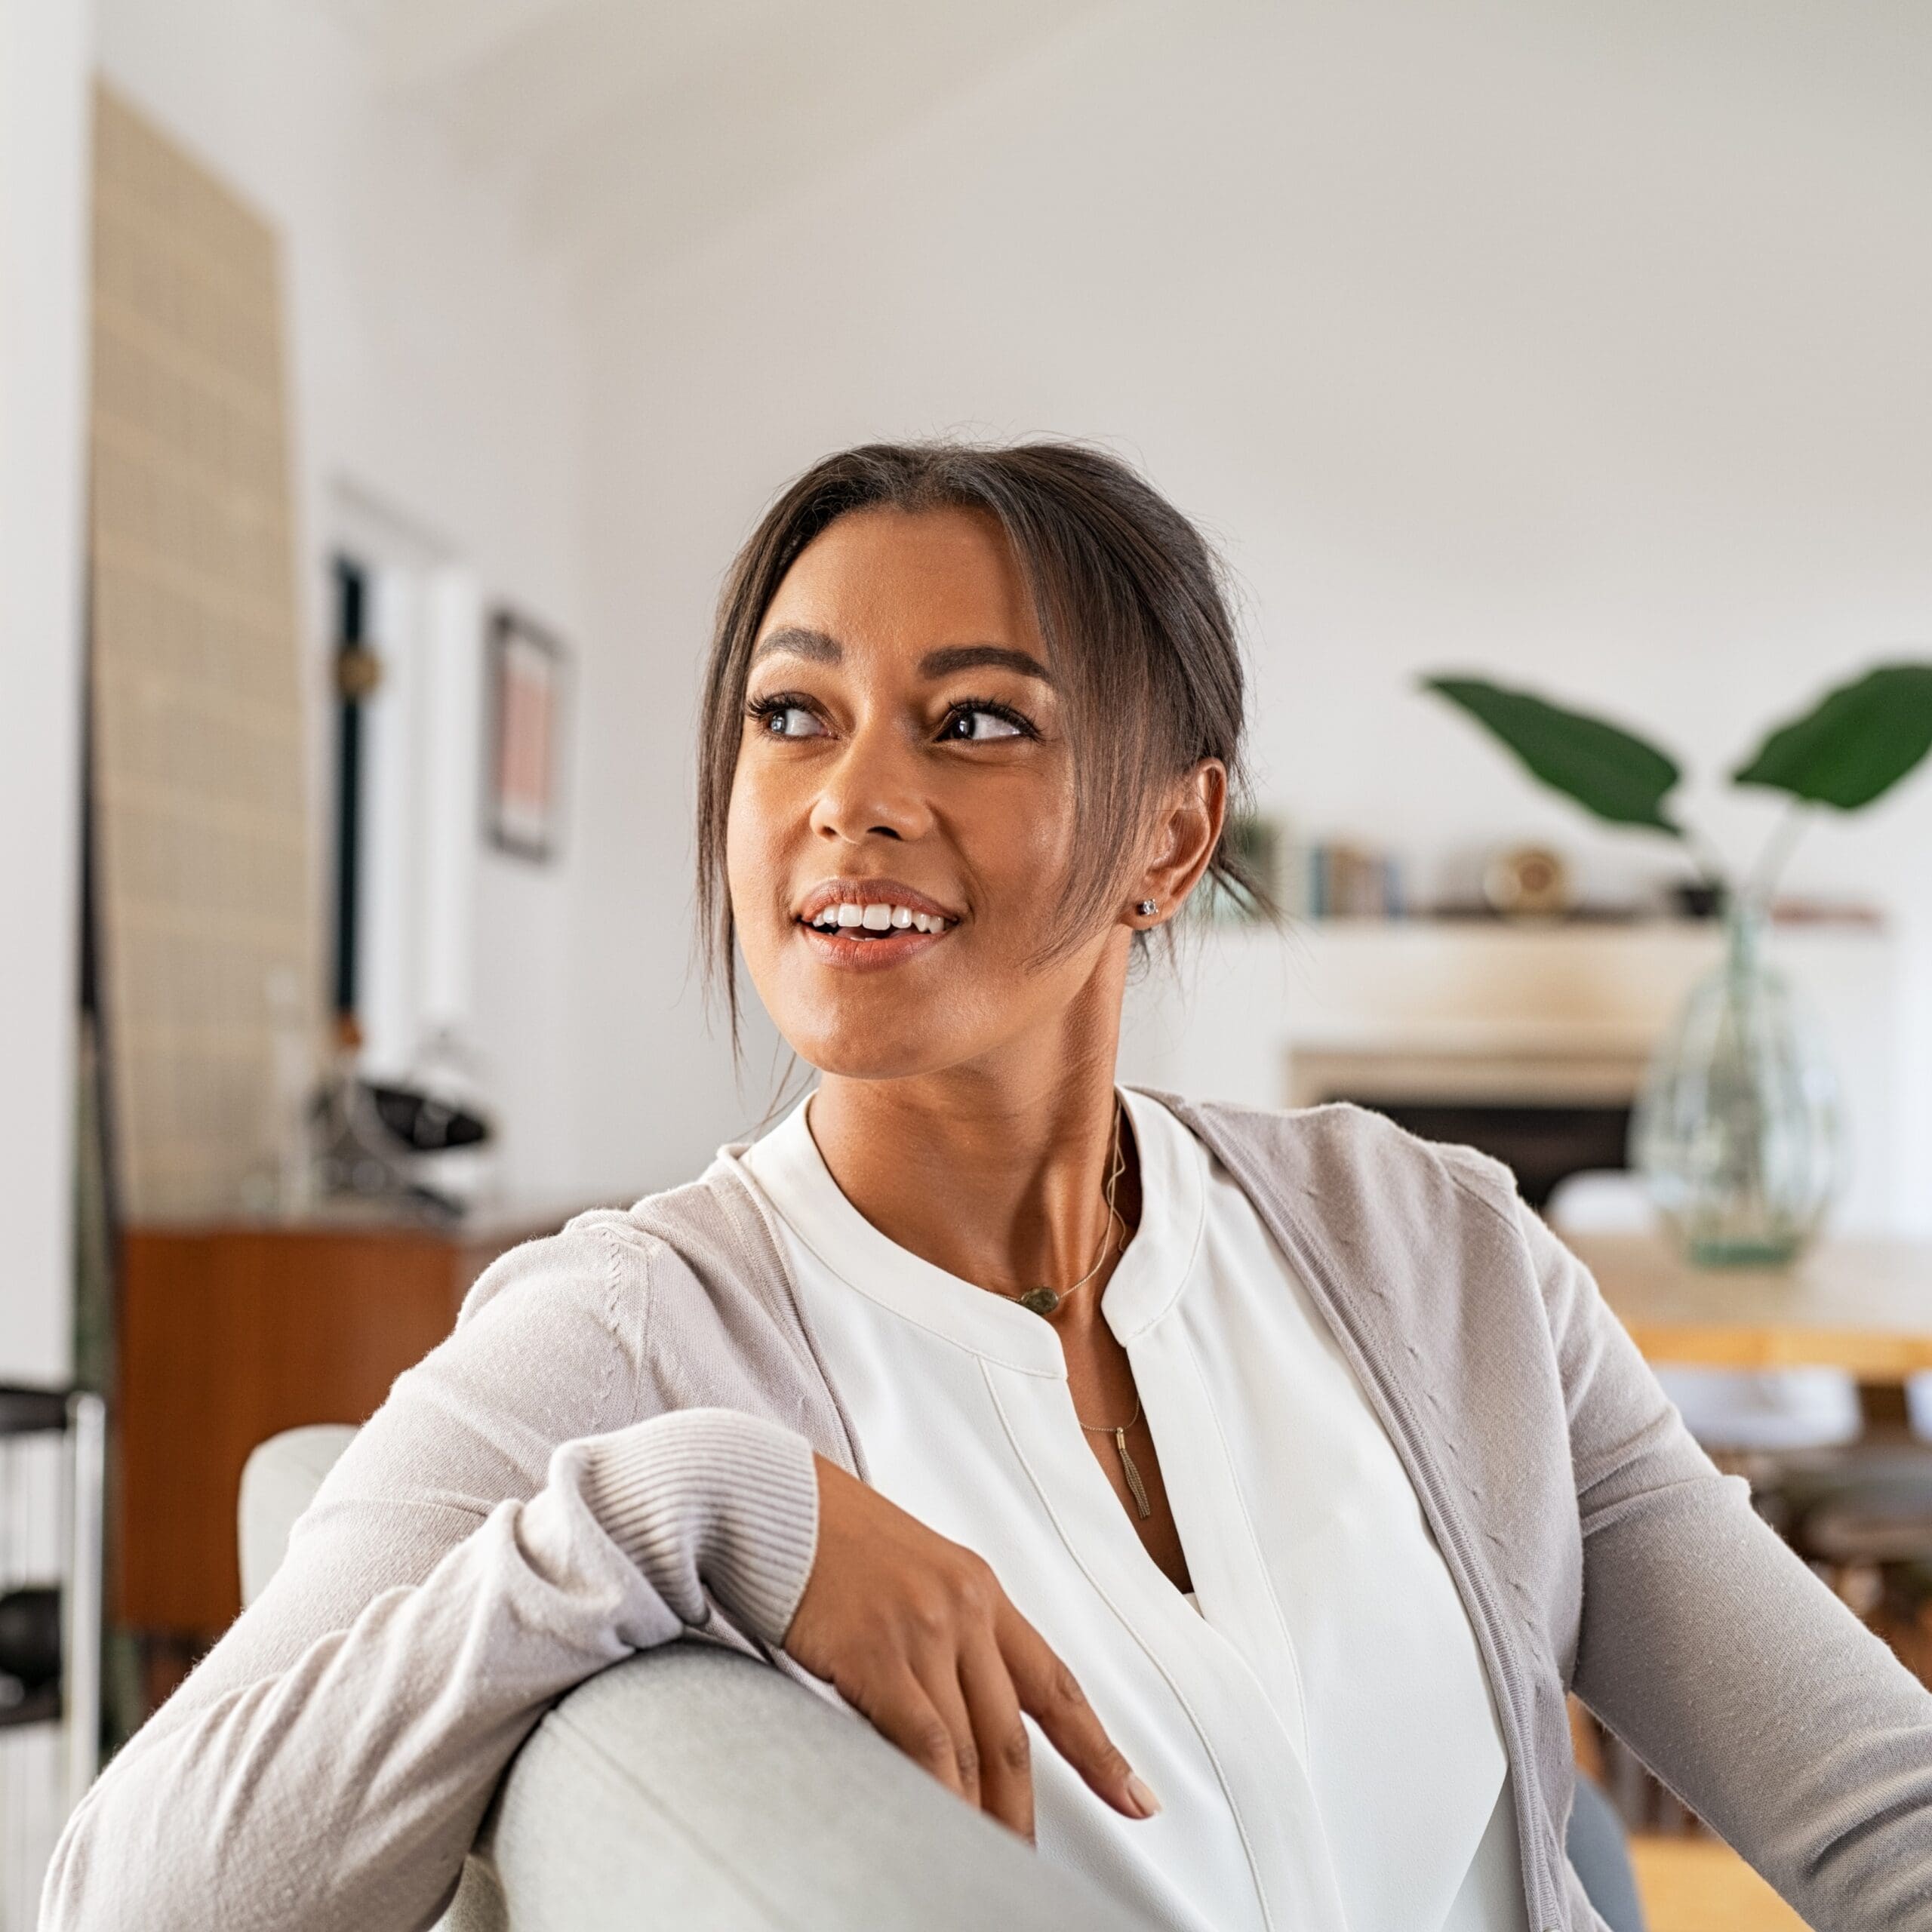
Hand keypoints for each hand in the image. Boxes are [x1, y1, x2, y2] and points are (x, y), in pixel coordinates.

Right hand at [783, 1455, 1159, 1840]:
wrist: (772, 1496)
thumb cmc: (826, 1538)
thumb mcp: (907, 1577)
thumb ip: (941, 1638)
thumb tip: (951, 1716)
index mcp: (981, 1589)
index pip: (1054, 1683)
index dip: (1098, 1748)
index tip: (1135, 1797)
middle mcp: (966, 1607)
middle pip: (1014, 1735)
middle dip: (1024, 1812)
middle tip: (1029, 1865)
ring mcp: (926, 1629)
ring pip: (972, 1750)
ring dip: (980, 1820)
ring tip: (982, 1868)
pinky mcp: (880, 1652)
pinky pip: (924, 1742)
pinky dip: (937, 1794)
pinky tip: (938, 1826)